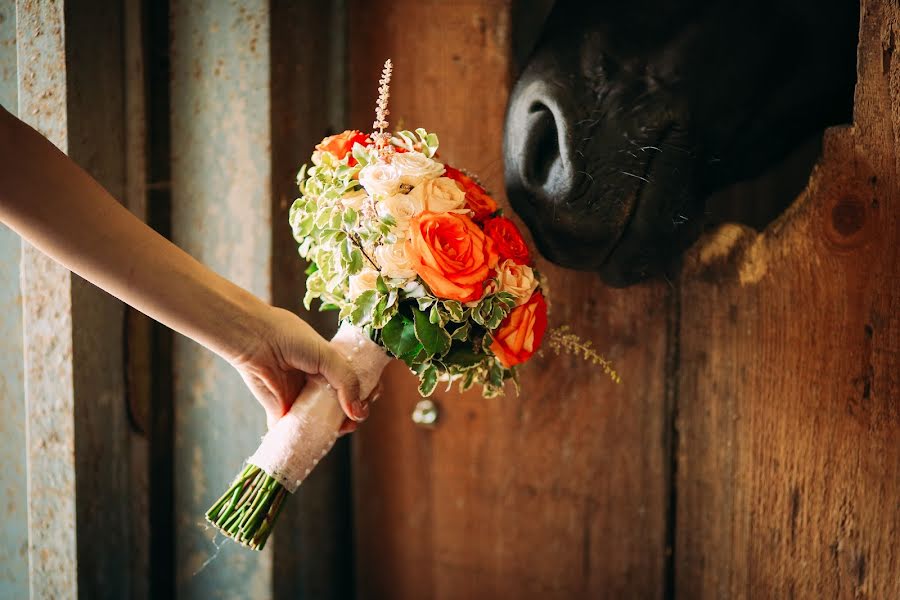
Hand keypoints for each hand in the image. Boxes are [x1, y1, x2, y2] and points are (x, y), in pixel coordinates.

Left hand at [230, 305, 369, 430]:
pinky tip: (321, 440)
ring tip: (342, 429)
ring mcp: (301, 399)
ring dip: (336, 429)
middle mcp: (317, 383)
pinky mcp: (282, 413)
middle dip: (355, 414)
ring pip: (323, 421)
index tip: (371, 397)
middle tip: (356, 417)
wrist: (256, 341)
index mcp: (330, 365)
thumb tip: (358, 414)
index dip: (367, 392)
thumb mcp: (328, 356)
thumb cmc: (291, 340)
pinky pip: (298, 431)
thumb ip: (347, 382)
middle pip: (343, 405)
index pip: (356, 382)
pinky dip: (308, 440)